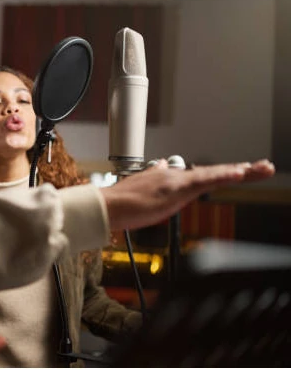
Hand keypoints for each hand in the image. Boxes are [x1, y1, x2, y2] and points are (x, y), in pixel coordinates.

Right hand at [101, 159, 274, 230]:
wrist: (107, 206)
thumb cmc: (121, 201)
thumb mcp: (142, 186)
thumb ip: (155, 175)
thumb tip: (162, 166)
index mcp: (170, 178)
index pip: (204, 174)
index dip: (226, 172)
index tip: (245, 170)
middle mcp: (176, 177)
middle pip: (215, 172)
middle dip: (242, 170)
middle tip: (266, 166)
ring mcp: (176, 182)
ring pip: (214, 174)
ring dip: (239, 172)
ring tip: (260, 168)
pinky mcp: (175, 189)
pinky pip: (204, 182)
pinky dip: (223, 176)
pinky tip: (239, 173)